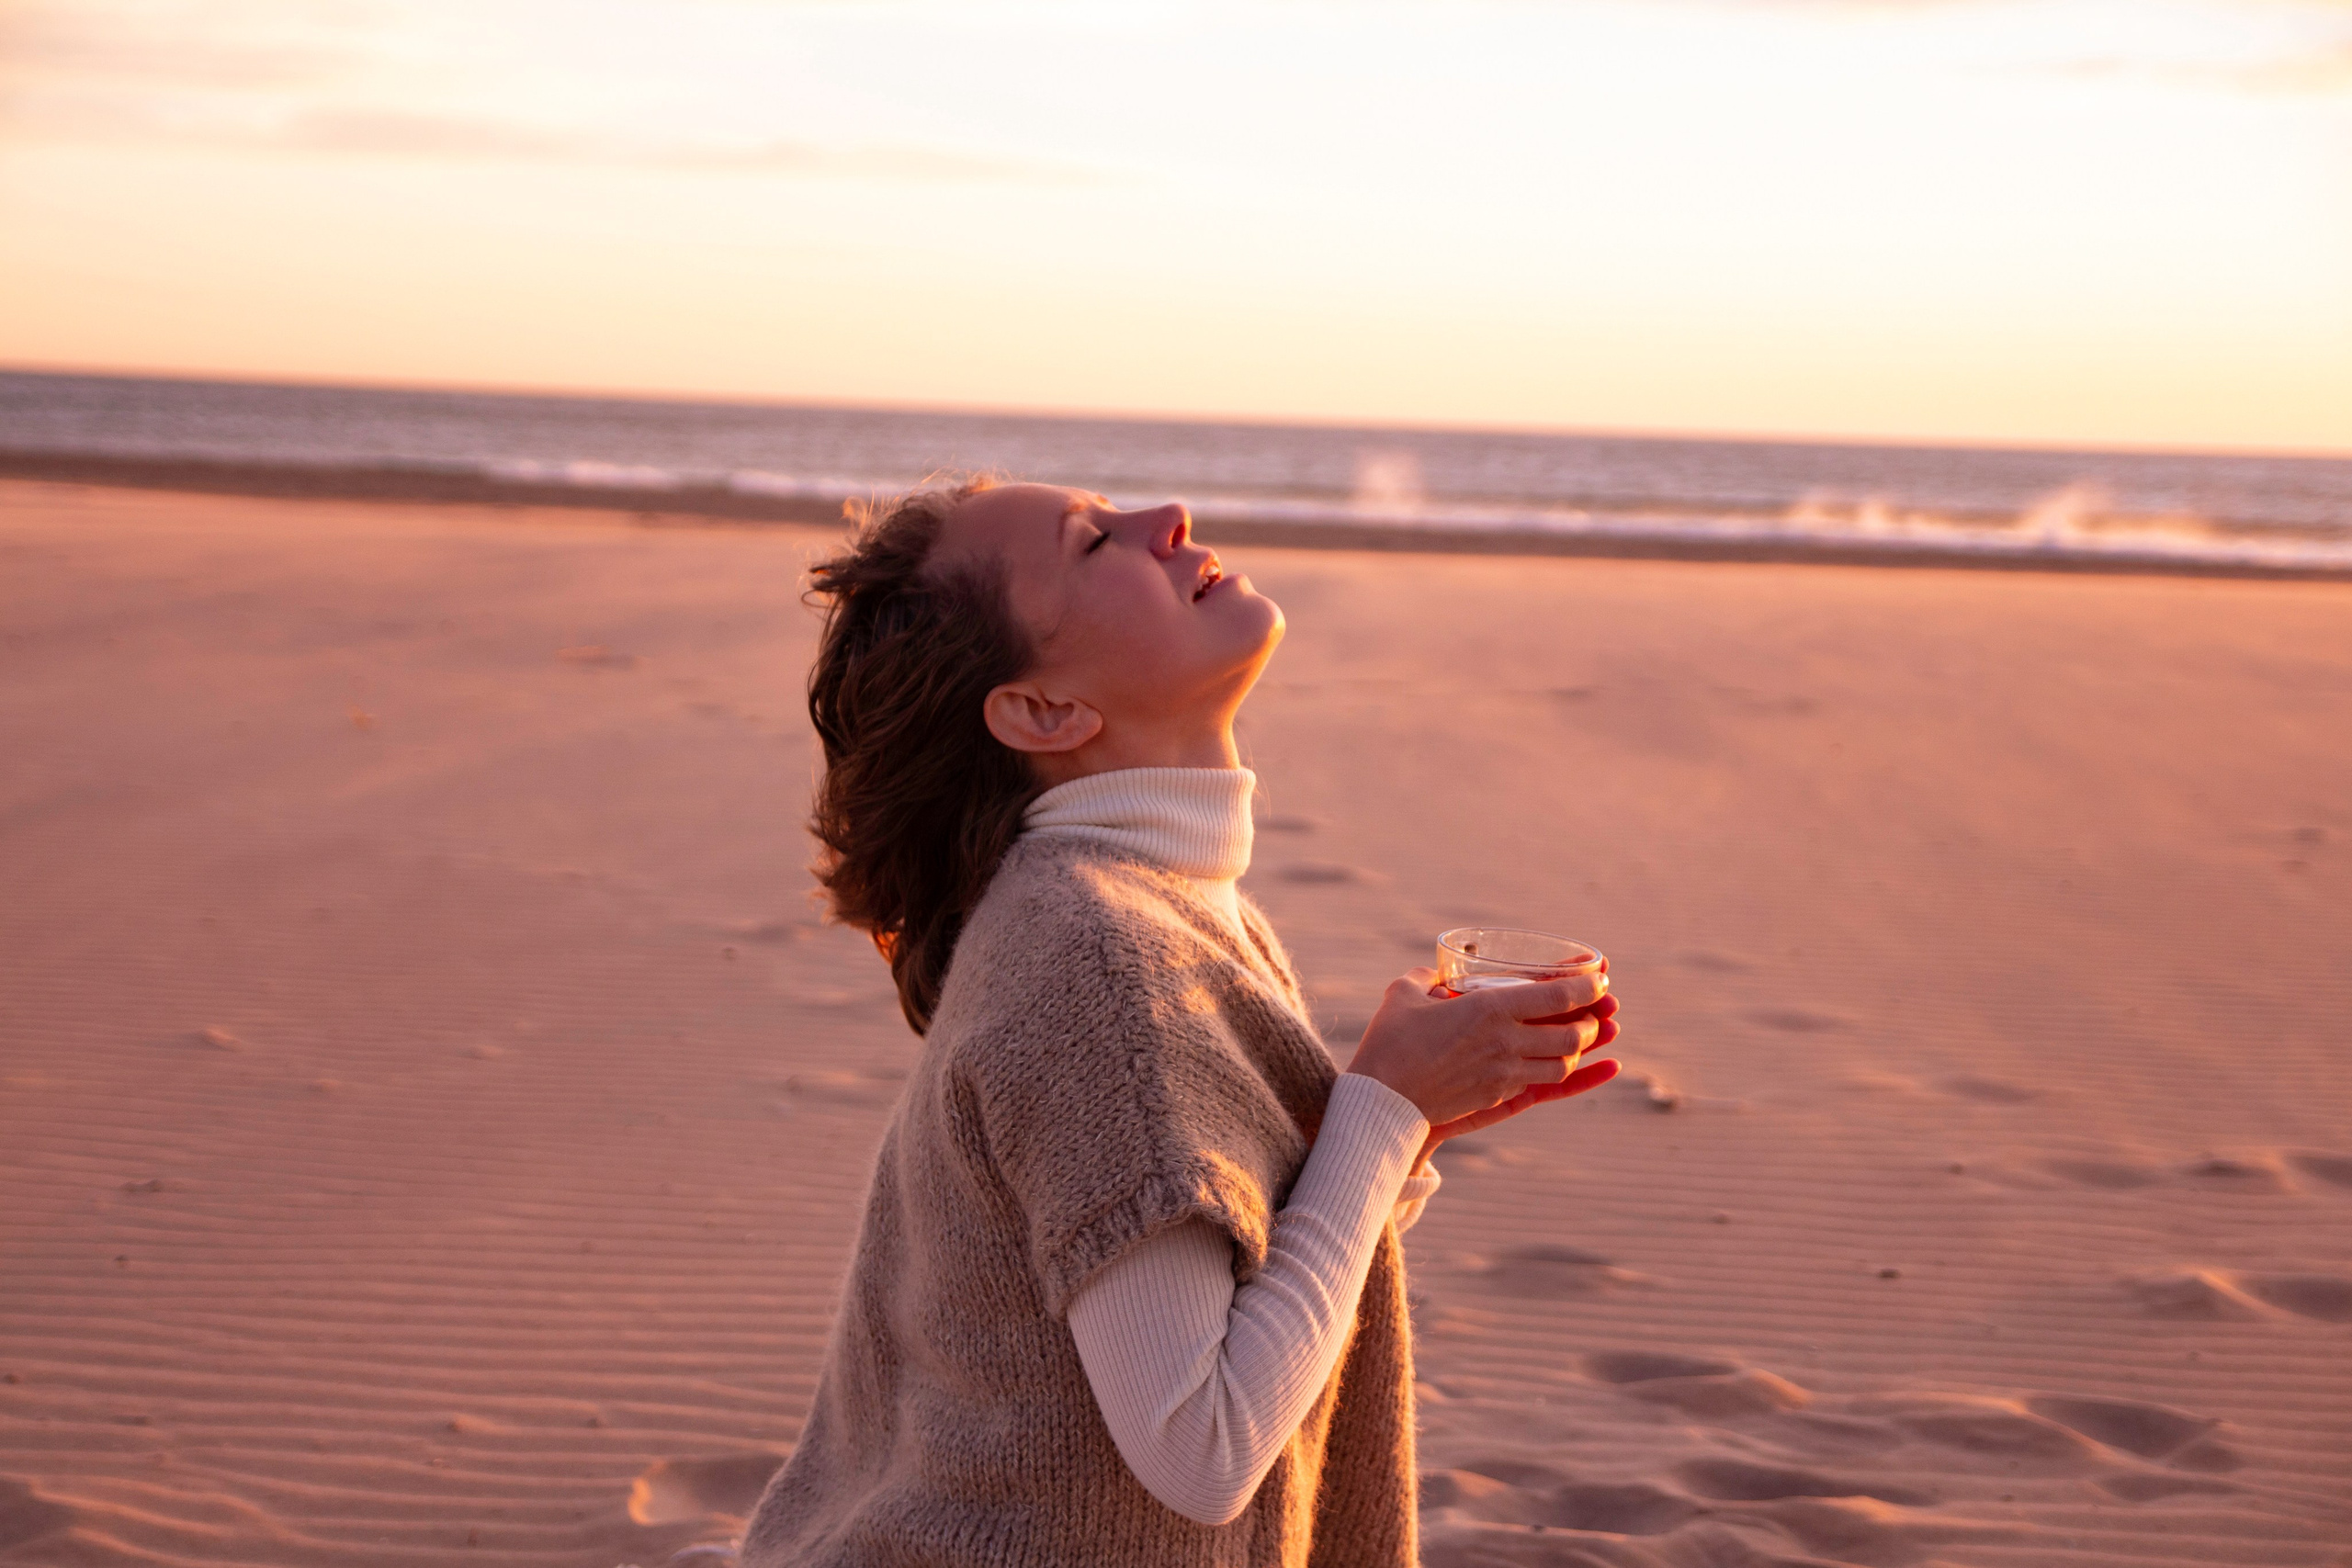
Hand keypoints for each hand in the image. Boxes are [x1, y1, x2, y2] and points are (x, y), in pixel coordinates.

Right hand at [1343, 964, 1611, 1129]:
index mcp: (1489, 1009)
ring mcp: (1504, 1075)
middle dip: (1591, 1021)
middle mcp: (1505, 1042)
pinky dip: (1559, 1074)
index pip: (1557, 997)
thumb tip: (1434, 976)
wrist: (1380, 1102)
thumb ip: (1425, 979)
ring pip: (1562, 1064)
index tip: (1600, 977)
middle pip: (1572, 1034)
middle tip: (1594, 1011)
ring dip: (1578, 1050)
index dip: (1586, 986)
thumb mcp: (1403, 995)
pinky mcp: (1495, 1097)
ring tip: (1579, 1038)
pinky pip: (1540, 1085)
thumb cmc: (1388, 1044)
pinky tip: (1567, 1068)